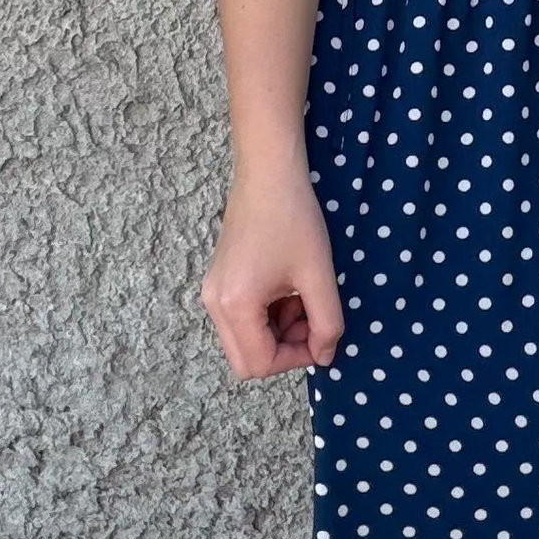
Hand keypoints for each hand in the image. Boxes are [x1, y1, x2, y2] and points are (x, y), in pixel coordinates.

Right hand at [200, 158, 344, 378]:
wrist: (269, 174)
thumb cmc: (294, 219)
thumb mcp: (318, 275)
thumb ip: (326, 323)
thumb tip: (324, 357)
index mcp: (235, 305)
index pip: (261, 364)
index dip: (296, 358)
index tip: (322, 334)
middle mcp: (214, 304)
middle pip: (246, 360)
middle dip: (284, 349)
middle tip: (312, 320)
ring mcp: (212, 293)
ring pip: (244, 341)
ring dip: (278, 333)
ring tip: (304, 299)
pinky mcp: (218, 282)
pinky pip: (241, 319)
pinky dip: (267, 317)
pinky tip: (288, 290)